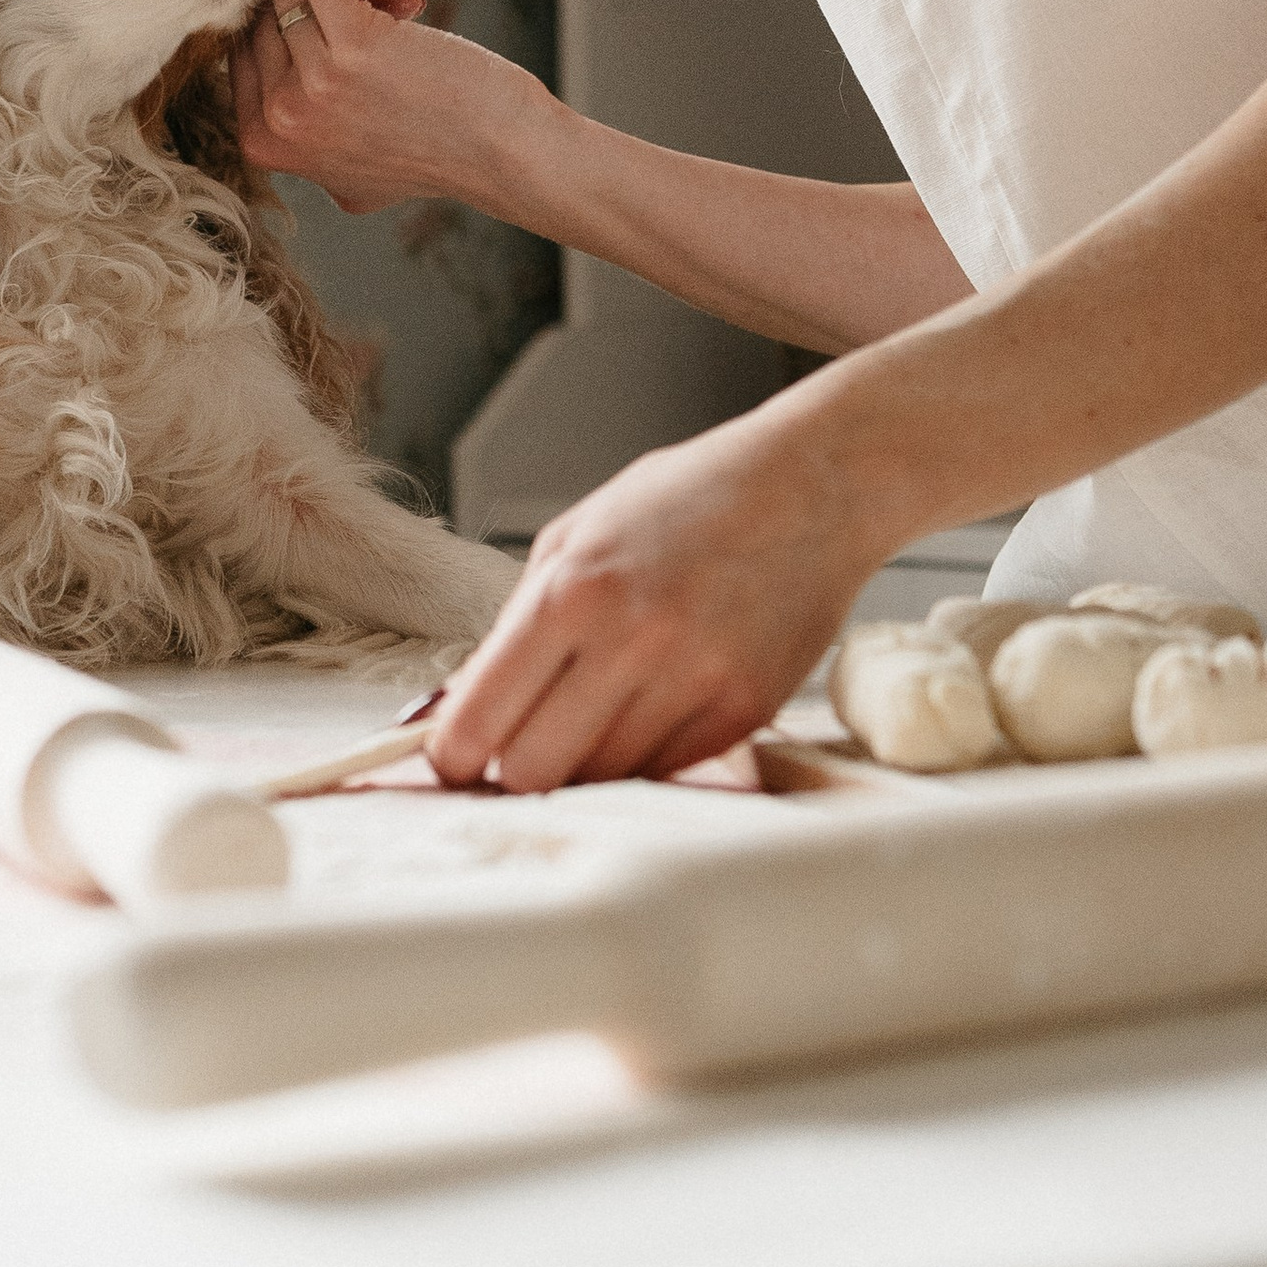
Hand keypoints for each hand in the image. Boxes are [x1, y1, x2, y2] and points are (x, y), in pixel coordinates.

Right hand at [233, 0, 539, 215]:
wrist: (503, 155)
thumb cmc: (438, 152)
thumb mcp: (346, 173)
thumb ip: (305, 140)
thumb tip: (282, 87)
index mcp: (262, 142)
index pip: (245, 43)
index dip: (294, 20)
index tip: (347, 30)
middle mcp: (278, 118)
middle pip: (267, 8)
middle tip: (384, 19)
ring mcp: (310, 85)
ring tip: (394, 3)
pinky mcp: (352, 48)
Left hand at [426, 407, 891, 790]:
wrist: (815, 485)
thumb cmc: (692, 498)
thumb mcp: (580, 533)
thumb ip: (520, 619)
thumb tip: (465, 706)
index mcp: (574, 589)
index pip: (480, 716)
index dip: (452, 755)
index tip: (451, 759)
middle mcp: (631, 641)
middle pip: (531, 771)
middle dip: (511, 769)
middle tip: (519, 747)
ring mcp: (694, 681)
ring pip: (600, 780)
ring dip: (583, 763)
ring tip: (594, 717)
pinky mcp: (745, 710)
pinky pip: (666, 771)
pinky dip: (645, 756)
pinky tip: (650, 710)